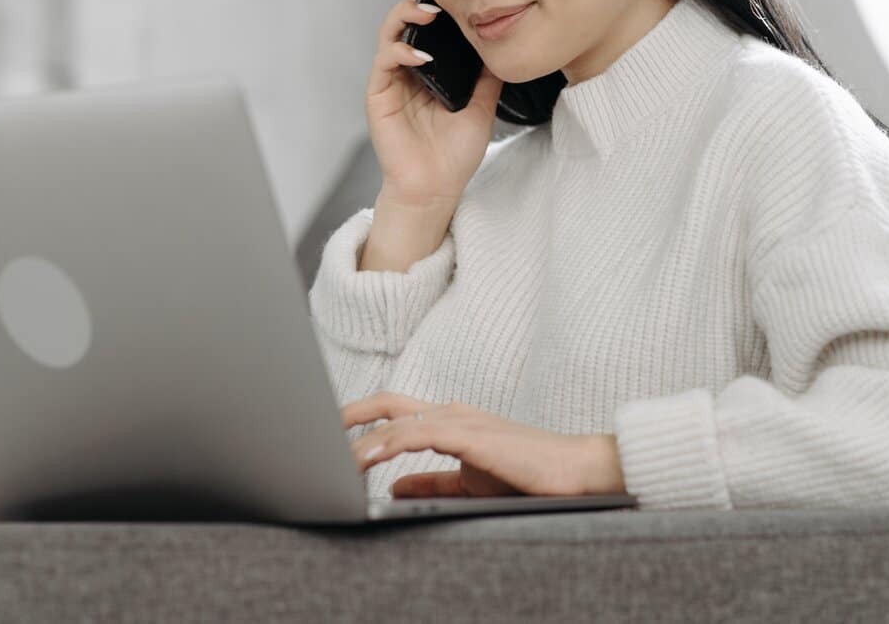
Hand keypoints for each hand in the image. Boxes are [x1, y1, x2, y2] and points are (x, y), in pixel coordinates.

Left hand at [341, 392, 628, 498]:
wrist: (574, 471)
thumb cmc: (527, 473)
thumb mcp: (468, 480)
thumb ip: (431, 481)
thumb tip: (393, 485)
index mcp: (450, 420)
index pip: (394, 411)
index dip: (360, 418)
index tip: (330, 433)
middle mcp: (451, 412)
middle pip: (387, 403)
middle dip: (349, 414)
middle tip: (315, 429)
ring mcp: (461, 420)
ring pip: (397, 422)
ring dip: (362, 440)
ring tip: (333, 458)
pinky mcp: (471, 435)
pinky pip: (419, 434)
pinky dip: (389, 444)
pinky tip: (367, 458)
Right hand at [364, 0, 504, 208]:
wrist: (436, 188)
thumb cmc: (453, 153)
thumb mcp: (483, 105)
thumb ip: (488, 75)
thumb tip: (503, 42)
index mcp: (429, 67)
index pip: (428, 24)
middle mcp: (407, 68)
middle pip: (405, 19)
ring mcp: (390, 80)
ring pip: (389, 33)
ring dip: (406, 17)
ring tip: (429, 14)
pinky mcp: (378, 95)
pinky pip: (383, 62)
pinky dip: (400, 51)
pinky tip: (420, 54)